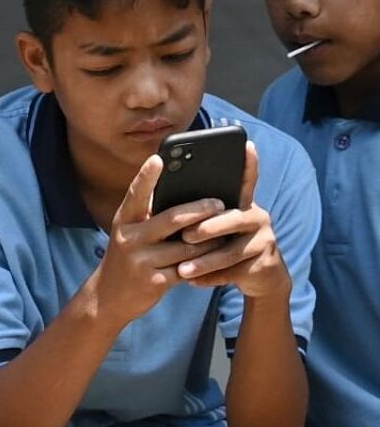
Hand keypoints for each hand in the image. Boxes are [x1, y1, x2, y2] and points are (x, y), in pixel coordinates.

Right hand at [89, 154, 228, 325]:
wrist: (108, 298)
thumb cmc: (127, 258)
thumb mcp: (129, 234)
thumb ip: (148, 217)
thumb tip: (181, 195)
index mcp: (124, 222)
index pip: (135, 195)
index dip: (146, 177)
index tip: (159, 159)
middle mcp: (130, 238)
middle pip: (171, 218)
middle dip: (199, 209)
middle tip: (219, 203)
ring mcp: (141, 261)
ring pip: (186, 246)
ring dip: (210, 239)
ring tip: (226, 230)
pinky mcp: (155, 282)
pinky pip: (188, 269)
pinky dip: (205, 263)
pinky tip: (217, 258)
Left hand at [174, 142, 291, 299]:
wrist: (259, 276)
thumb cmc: (224, 243)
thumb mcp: (215, 226)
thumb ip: (198, 212)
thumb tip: (162, 200)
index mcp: (242, 203)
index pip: (247, 180)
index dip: (249, 163)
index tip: (246, 144)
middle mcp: (257, 217)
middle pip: (233, 219)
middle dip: (208, 229)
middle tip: (186, 237)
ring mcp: (264, 241)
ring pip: (231, 251)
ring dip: (204, 261)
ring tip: (182, 269)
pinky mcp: (264, 264)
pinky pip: (234, 272)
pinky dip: (211, 278)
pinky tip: (191, 282)